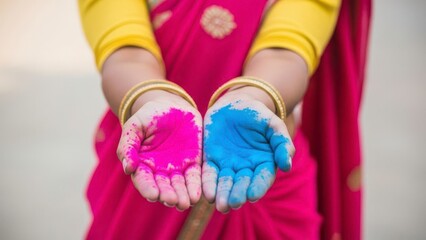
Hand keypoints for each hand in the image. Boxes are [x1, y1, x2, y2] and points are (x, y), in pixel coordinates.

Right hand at [117, 94, 201, 210]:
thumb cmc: (149, 116)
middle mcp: (159, 171)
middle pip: (163, 187)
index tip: (153, 195)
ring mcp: (177, 168)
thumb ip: (128, 145)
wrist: (172, 105)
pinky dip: (196, 187)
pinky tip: (198, 195)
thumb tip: (128, 168)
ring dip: (182, 195)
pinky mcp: (193, 162)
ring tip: (186, 203)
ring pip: (180, 186)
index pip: (144, 180)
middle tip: (172, 201)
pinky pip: (195, 177)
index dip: (148, 188)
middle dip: (167, 195)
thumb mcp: (135, 126)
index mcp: (142, 164)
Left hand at [202, 92, 294, 212]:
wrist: (233, 104)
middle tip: (233, 203)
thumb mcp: (273, 124)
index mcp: (264, 162)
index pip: (262, 178)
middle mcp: (246, 168)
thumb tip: (287, 165)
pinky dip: (208, 184)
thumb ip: (281, 142)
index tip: (253, 196)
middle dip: (238, 195)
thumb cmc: (257, 115)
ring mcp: (228, 165)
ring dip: (222, 195)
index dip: (258, 187)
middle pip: (242, 184)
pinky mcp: (212, 160)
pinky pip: (209, 174)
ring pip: (225, 183)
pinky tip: (207, 194)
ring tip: (220, 205)